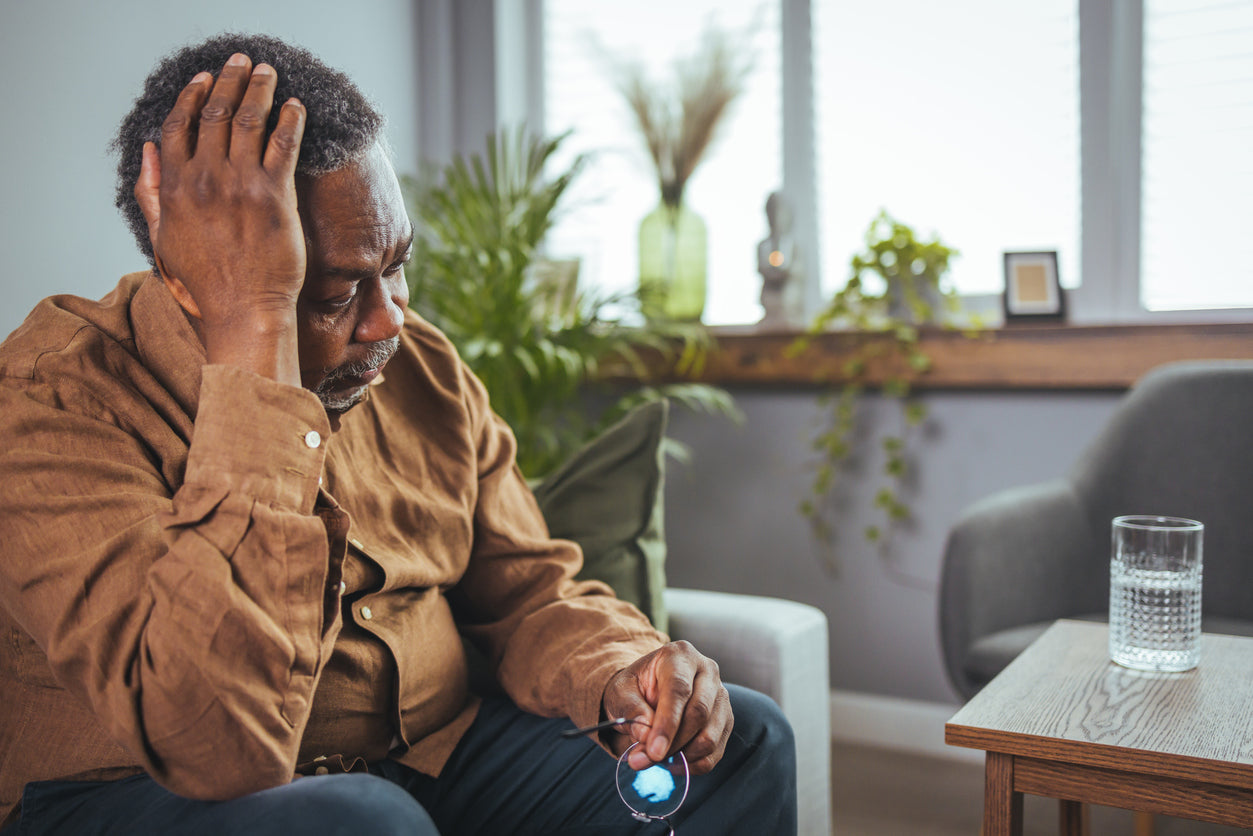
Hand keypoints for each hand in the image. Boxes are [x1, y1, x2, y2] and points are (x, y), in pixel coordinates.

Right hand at [134, 53, 306, 381]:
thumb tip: (146, 151)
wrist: (243, 311)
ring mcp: (241, 185)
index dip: (191, 96)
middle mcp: (205, 179)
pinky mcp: (275, 195)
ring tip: (268, 72)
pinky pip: (283, 144)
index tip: (204, 78)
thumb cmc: (205, 283)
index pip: (178, 126)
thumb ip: (151, 193)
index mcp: (175, 187)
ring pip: (249, 120)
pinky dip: (290, 119)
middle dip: (229, 80)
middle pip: (215, 113)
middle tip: (241, 62)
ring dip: (259, 88)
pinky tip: (295, 106)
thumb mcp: (162, 238)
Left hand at [602, 641, 732, 774]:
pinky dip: (693, 765)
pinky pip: (715, 752)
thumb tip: (645, 735)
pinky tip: (672, 762)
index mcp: (680, 656)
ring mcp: (720, 696)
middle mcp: (707, 671)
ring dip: (681, 756)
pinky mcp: (725, 720)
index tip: (653, 751)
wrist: (649, 691)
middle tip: (644, 760)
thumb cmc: (634, 689)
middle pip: (699, 713)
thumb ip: (630, 710)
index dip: (667, 723)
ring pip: (710, 736)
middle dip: (672, 743)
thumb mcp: (620, 692)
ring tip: (655, 759)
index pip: (679, 689)